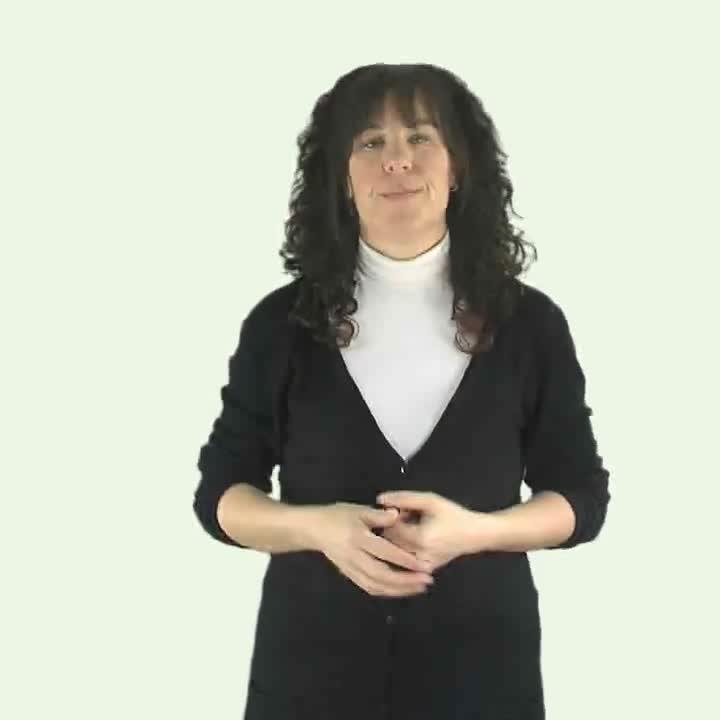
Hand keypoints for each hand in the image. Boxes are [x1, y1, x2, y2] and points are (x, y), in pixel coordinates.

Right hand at [313, 502, 435, 596]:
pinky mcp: (349, 575)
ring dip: (399, 589)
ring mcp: (350, 568)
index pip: (385, 552)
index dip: (405, 560)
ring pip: (376, 585)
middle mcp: (354, 557)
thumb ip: (378, 515)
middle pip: (382, 574)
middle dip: (406, 580)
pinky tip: (401, 590)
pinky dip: (386, 591)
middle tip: (427, 580)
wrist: (313, 529)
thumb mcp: (358, 510)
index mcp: (358, 538)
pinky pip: (369, 587)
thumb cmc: (337, 516)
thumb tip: (398, 515)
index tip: (424, 564)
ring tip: (419, 587)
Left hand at [377, 491, 480, 571]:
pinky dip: (404, 548)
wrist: (474, 535)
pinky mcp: (424, 571)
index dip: (392, 516)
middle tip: (407, 518)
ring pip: (395, 552)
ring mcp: (421, 567)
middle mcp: (419, 557)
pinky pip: (404, 560)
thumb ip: (404, 498)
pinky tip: (416, 539)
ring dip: (398, 538)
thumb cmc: (454, 515)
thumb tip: (379, 499)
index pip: (390, 528)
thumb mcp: (430, 501)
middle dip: (393, 527)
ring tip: (412, 528)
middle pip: (389, 541)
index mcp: (420, 539)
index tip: (403, 510)